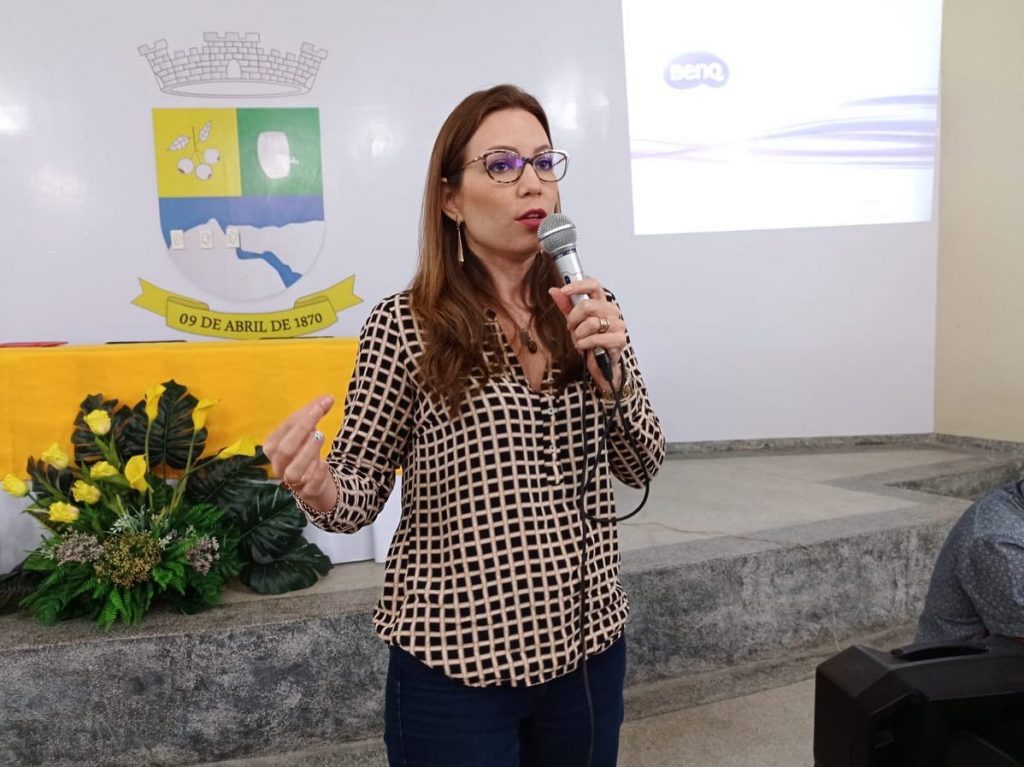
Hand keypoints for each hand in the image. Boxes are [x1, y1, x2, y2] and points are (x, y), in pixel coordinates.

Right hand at [263, 395, 337, 511]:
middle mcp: (278, 465)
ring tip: (321, 436)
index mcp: (273, 447)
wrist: (315, 485)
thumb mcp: (308, 433)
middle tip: (319, 417)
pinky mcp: (307, 493)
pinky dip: (317, 475)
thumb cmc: (306, 453)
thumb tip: (327, 398)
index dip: (303, 415)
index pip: (284, 429)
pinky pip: (309, 488)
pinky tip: (325, 463)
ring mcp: (292, 482)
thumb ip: (314, 415)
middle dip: (302, 430)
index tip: (323, 402)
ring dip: (307, 452)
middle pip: (284, 450)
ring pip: (293, 472)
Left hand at [548, 279, 625, 390]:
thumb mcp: (574, 321)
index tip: (564, 290)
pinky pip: (596, 338)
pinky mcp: (619, 339)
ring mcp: (617, 324)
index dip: (578, 286)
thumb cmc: (589, 340)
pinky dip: (585, 344)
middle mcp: (611, 311)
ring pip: (591, 323)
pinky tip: (584, 347)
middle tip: (571, 328)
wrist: (599, 363)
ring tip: (579, 340)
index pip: (593, 285)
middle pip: (588, 305)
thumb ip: (566, 306)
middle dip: (573, 319)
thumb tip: (554, 290)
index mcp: (601, 303)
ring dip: (579, 334)